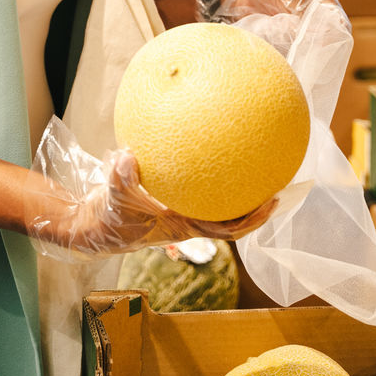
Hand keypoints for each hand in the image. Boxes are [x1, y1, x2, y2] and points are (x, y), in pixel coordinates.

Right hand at [34, 147, 278, 260]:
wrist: (94, 226)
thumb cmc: (109, 216)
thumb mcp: (112, 196)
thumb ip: (119, 177)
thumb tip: (126, 156)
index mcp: (183, 226)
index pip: (226, 229)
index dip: (252, 218)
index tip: (273, 201)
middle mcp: (189, 220)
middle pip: (233, 217)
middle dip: (258, 203)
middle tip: (281, 180)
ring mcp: (182, 211)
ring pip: (219, 203)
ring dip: (240, 190)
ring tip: (260, 163)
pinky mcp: (173, 199)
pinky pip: (201, 188)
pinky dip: (213, 173)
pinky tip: (215, 146)